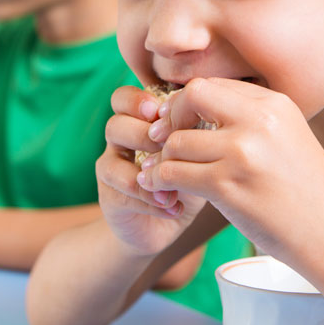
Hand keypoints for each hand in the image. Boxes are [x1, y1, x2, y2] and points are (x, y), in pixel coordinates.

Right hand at [97, 85, 207, 257]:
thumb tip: (213, 116)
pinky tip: (174, 207)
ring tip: (174, 185)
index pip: (123, 98)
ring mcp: (112, 168)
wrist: (164, 226)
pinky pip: (123, 191)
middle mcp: (119, 141)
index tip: (162, 113)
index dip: (138, 101)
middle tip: (168, 148)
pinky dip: (151, 199)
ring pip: (112, 160)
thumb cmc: (186, 180)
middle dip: (143, 134)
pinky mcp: (110, 197)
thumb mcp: (195, 153)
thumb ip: (196, 133)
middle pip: (115, 123)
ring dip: (146, 168)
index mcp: (137, 122)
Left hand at [136, 78, 323, 254]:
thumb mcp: (288, 137)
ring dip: (163, 159)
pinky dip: (160, 181)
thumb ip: (250, 119)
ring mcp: (242, 152)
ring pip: (176, 141)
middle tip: (164, 139)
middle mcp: (258, 121)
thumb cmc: (307, 190)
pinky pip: (174, 173)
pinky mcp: (227, 186)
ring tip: (161, 172)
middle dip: (171, 116)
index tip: (180, 122)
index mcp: (274, 104)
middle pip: (192, 95)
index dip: (189, 102)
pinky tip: (162, 189)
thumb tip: (199, 108)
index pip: (214, 84)